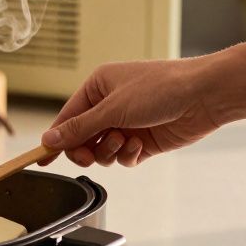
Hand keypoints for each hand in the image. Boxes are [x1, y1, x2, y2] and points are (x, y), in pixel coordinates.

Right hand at [40, 58, 223, 166]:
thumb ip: (79, 128)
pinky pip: (123, 157)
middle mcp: (111, 105)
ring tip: (125, 141)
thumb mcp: (112, 108)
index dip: (55, 139)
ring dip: (110, 151)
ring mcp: (127, 124)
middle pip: (82, 138)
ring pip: (102, 151)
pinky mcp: (143, 140)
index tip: (41, 158)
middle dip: (85, 149)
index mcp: (98, 87)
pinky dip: (128, 155)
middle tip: (89, 155)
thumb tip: (49, 140)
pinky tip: (140, 145)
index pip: (67, 117)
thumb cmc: (161, 88)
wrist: (204, 95)